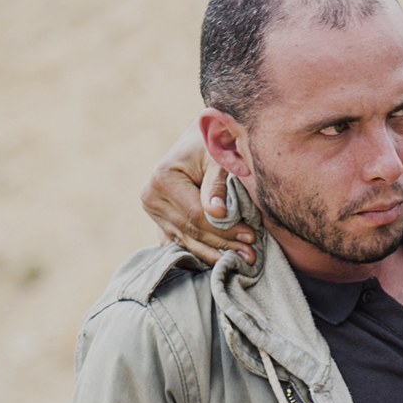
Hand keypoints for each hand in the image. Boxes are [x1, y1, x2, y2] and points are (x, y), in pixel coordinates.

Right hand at [140, 120, 255, 264]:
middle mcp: (151, 196)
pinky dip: (201, 251)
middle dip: (223, 243)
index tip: (250, 236)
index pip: (195, 215)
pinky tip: (221, 260)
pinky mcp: (160, 221)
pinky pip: (181, 242)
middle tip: (251, 255)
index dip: (223, 229)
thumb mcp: (218, 159)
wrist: (200, 142)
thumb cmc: (214, 146)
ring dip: (214, 252)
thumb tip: (217, 213)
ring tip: (242, 260)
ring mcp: (153, 211)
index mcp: (162, 178)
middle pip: (190, 230)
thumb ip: (217, 185)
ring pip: (186, 240)